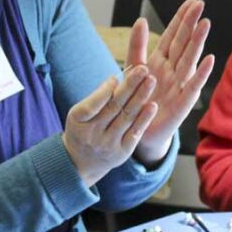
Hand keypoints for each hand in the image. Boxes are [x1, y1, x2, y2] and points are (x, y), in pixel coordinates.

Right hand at [62, 66, 158, 186]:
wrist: (81, 162)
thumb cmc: (82, 129)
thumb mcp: (79, 114)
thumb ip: (96, 98)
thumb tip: (115, 79)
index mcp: (78, 121)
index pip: (92, 104)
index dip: (105, 91)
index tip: (117, 75)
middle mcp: (92, 134)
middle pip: (114, 107)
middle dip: (130, 86)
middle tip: (143, 69)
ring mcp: (108, 144)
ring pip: (126, 118)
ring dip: (140, 98)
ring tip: (151, 81)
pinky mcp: (122, 152)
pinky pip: (134, 133)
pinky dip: (144, 119)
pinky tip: (153, 106)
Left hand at [125, 0, 214, 165]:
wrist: (139, 129)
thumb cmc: (138, 98)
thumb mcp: (132, 69)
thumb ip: (137, 46)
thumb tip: (140, 19)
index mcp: (161, 60)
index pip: (173, 34)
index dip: (182, 17)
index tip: (192, 0)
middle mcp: (173, 69)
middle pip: (183, 42)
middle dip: (191, 23)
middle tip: (200, 4)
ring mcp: (180, 84)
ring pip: (189, 59)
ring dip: (198, 42)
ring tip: (205, 24)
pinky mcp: (183, 102)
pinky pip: (193, 85)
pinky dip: (201, 73)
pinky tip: (209, 59)